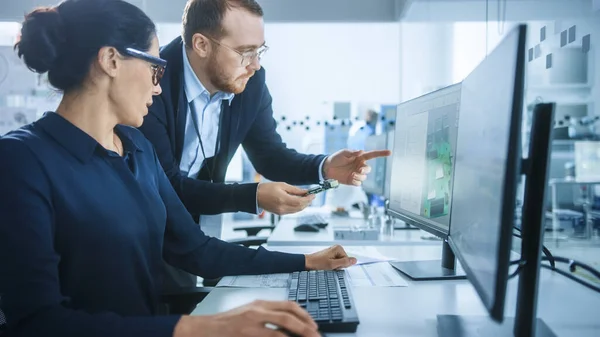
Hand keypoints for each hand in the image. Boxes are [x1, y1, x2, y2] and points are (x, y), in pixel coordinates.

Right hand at [174, 300, 320, 336]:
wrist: (204, 329)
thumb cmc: (226, 324)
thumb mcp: (248, 314)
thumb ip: (266, 316)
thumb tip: (288, 326)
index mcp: (260, 303)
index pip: (288, 304)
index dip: (304, 314)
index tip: (313, 325)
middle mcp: (258, 310)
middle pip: (289, 314)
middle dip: (306, 325)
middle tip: (316, 335)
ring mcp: (252, 322)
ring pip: (283, 327)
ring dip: (299, 334)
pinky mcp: (247, 333)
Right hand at [257, 182, 314, 214]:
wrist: (255, 196)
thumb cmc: (267, 188)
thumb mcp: (282, 185)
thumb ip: (295, 190)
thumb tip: (305, 191)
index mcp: (283, 200)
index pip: (300, 202)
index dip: (308, 199)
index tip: (313, 194)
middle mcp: (283, 208)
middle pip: (300, 207)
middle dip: (307, 202)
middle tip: (311, 195)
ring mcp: (281, 212)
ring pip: (297, 210)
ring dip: (303, 205)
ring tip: (306, 197)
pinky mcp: (280, 213)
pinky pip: (292, 211)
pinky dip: (297, 207)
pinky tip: (298, 201)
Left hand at [305, 245, 356, 270]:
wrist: (306, 264)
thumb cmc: (317, 263)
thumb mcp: (332, 265)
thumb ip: (344, 262)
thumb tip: (355, 260)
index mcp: (338, 248)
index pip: (347, 260)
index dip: (341, 265)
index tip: (333, 265)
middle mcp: (336, 249)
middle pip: (344, 261)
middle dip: (337, 266)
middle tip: (329, 266)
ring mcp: (333, 253)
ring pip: (339, 264)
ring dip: (334, 267)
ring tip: (326, 266)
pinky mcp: (329, 257)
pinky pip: (334, 264)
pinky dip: (331, 267)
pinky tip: (325, 266)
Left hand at [323, 149, 390, 185]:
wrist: (327, 168)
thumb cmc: (336, 158)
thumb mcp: (344, 153)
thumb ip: (353, 152)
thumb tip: (361, 151)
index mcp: (359, 157)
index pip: (372, 155)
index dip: (381, 154)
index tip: (389, 152)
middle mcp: (359, 165)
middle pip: (368, 169)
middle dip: (365, 170)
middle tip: (359, 169)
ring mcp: (356, 173)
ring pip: (364, 177)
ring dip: (359, 176)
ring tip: (352, 174)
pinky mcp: (352, 180)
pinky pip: (358, 183)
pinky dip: (356, 181)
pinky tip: (350, 178)